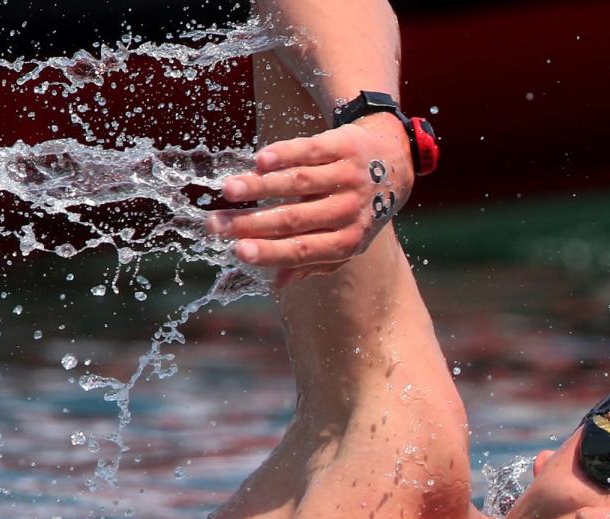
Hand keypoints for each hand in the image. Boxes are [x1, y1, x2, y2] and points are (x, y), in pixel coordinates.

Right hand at [207, 112, 414, 287]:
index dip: (271, 252)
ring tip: (229, 190)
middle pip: (295, 218)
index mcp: (348, 240)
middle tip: (216, 224)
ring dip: (261, 186)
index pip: (304, 250)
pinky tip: (259, 161)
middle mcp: (350, 209)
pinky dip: (285, 154)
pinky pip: (310, 150)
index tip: (238, 252)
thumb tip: (276, 283)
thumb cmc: (359, 209)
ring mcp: (349, 176)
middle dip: (252, 223)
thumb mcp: (345, 240)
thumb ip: (313, 261)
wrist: (394, 162)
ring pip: (299, 182)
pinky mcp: (343, 146)